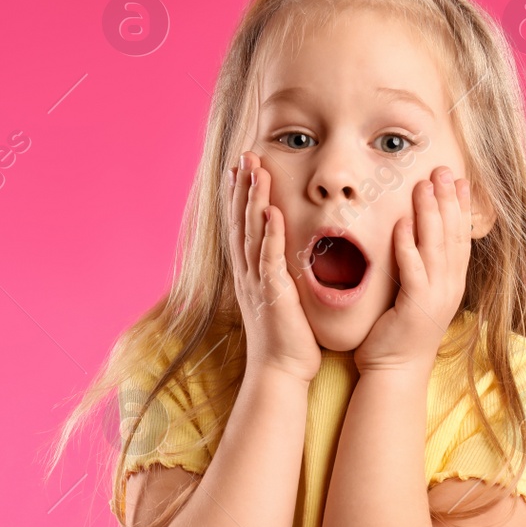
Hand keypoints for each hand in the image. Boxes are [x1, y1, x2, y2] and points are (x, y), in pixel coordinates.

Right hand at [227, 151, 322, 383]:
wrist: (281, 371)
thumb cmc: (287, 337)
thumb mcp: (279, 297)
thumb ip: (279, 272)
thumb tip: (285, 253)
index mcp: (249, 272)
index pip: (240, 225)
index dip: (239, 195)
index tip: (240, 167)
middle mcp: (247, 273)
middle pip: (240, 221)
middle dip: (241, 186)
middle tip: (244, 155)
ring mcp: (257, 282)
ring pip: (251, 232)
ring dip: (253, 199)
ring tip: (255, 169)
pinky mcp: (271, 294)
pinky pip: (269, 258)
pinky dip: (269, 233)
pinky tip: (271, 211)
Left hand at [354, 166, 472, 374]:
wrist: (395, 371)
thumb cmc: (398, 332)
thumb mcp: (415, 293)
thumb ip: (419, 266)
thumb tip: (414, 236)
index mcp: (452, 282)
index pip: (460, 237)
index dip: (461, 207)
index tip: (459, 179)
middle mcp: (449, 286)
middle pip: (453, 235)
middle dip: (449, 200)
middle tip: (444, 170)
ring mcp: (436, 296)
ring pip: (436, 246)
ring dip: (431, 213)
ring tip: (426, 184)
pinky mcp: (417, 306)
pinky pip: (414, 268)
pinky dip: (408, 243)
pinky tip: (403, 222)